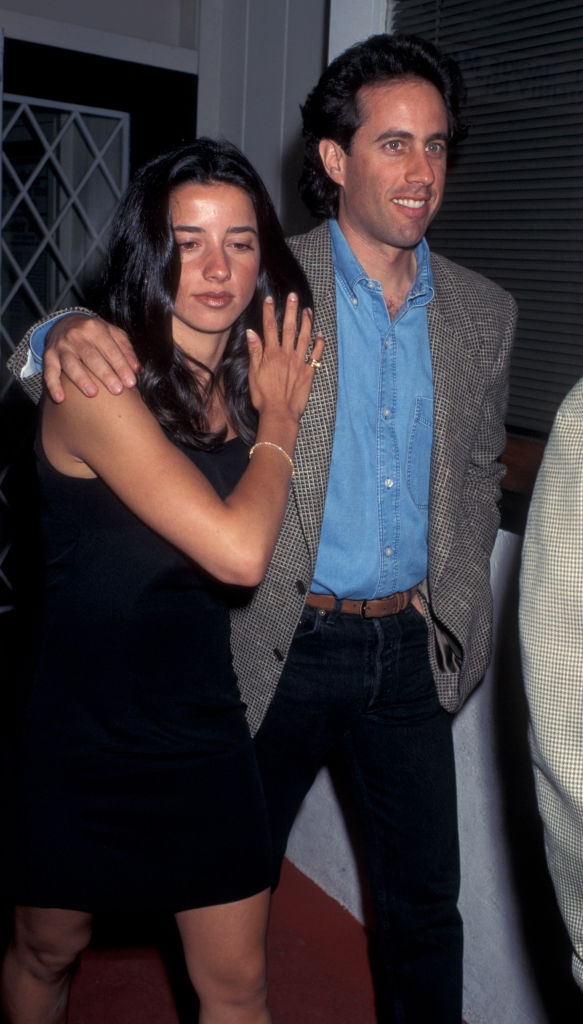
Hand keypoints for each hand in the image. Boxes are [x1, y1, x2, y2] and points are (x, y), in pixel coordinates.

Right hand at [44, 314, 139, 402]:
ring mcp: (61, 346)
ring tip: (93, 393)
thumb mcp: (112, 333)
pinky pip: (49, 372)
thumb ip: (125, 349)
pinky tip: (60, 398)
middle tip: (117, 390)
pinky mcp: (49, 356)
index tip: (130, 382)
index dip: (121, 366)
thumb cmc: (94, 333)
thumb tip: (136, 369)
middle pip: (91, 357)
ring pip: (71, 364)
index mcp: (95, 328)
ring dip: (81, 379)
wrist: (64, 322)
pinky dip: (53, 385)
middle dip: (105, 374)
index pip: (110, 349)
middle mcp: (76, 336)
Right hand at [246, 294, 323, 423]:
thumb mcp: (253, 373)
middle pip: (289, 328)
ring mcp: (299, 362)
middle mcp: (286, 354)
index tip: (270, 299)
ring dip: (306, 323)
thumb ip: (254, 352)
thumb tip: (251, 332)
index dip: (270, 312)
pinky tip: (320, 335)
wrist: (279, 412)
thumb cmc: (263, 396)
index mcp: (272, 354)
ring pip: (304, 338)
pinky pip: (315, 355)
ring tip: (308, 310)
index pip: (270, 328)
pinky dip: (319, 344)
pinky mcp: (308, 372)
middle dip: (291, 310)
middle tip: (293, 296)